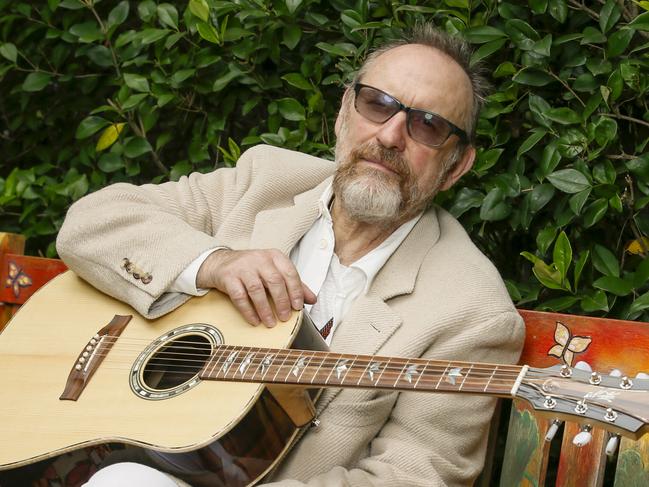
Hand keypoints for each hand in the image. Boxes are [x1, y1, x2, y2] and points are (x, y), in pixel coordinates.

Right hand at [196, 249, 315, 326]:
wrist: (221, 263)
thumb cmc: (252, 269)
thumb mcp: (274, 271)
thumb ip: (293, 284)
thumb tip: (312, 299)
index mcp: (274, 256)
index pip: (289, 273)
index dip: (295, 291)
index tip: (298, 306)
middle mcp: (260, 259)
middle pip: (274, 281)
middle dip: (282, 302)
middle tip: (285, 317)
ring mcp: (243, 267)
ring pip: (257, 289)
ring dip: (265, 309)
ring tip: (271, 322)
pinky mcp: (229, 277)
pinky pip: (239, 296)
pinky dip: (248, 311)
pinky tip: (254, 320)